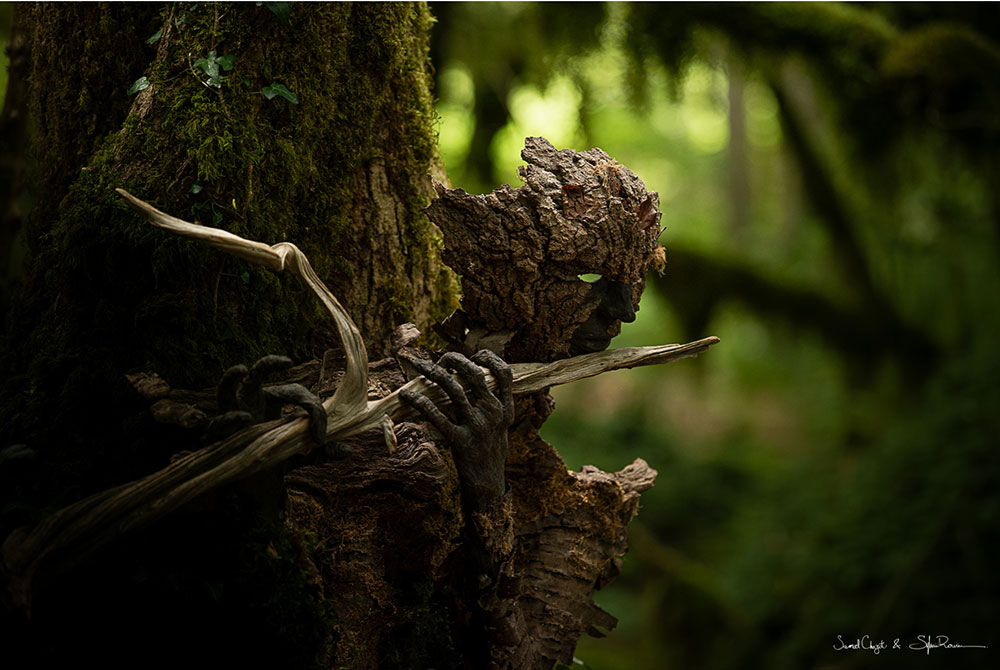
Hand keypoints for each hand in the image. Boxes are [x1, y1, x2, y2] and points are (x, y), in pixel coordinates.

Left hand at [399, 350, 513, 510]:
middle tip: (440, 359)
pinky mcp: (460, 440)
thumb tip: (476, 375)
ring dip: (433, 373)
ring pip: (454, 389)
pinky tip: (407, 395)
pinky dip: (420, 402)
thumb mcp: (501, 423)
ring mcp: (476, 426)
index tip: (475, 355)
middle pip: (474, 374)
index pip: (504, 373)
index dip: (489, 358)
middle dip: (454, 360)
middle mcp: (493, 412)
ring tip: (417, 366)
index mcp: (505, 407)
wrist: (488, 480)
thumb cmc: (491, 447)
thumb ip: (493, 401)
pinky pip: (437, 416)